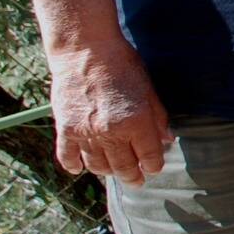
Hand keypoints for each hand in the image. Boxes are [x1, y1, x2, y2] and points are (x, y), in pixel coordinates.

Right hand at [48, 41, 172, 186]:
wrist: (85, 51)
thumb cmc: (122, 65)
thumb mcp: (148, 88)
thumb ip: (158, 117)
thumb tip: (167, 140)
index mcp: (136, 122)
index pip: (149, 157)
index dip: (154, 166)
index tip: (154, 168)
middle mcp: (111, 132)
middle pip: (124, 167)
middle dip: (133, 176)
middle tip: (136, 181)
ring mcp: (86, 133)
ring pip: (98, 166)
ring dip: (107, 172)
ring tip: (113, 172)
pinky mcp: (66, 129)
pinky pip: (68, 157)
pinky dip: (74, 165)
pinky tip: (80, 168)